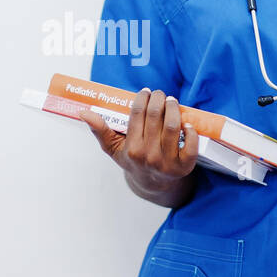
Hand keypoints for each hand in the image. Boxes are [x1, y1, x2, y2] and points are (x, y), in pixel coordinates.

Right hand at [78, 88, 198, 189]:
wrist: (153, 183)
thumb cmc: (133, 160)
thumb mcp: (114, 148)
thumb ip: (100, 130)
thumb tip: (84, 113)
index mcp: (132, 149)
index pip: (137, 115)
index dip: (142, 99)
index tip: (145, 92)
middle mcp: (149, 156)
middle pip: (156, 117)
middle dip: (158, 99)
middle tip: (159, 94)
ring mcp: (168, 162)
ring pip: (173, 127)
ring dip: (173, 109)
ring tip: (172, 101)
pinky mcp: (185, 166)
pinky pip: (192, 146)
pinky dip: (192, 131)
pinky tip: (187, 122)